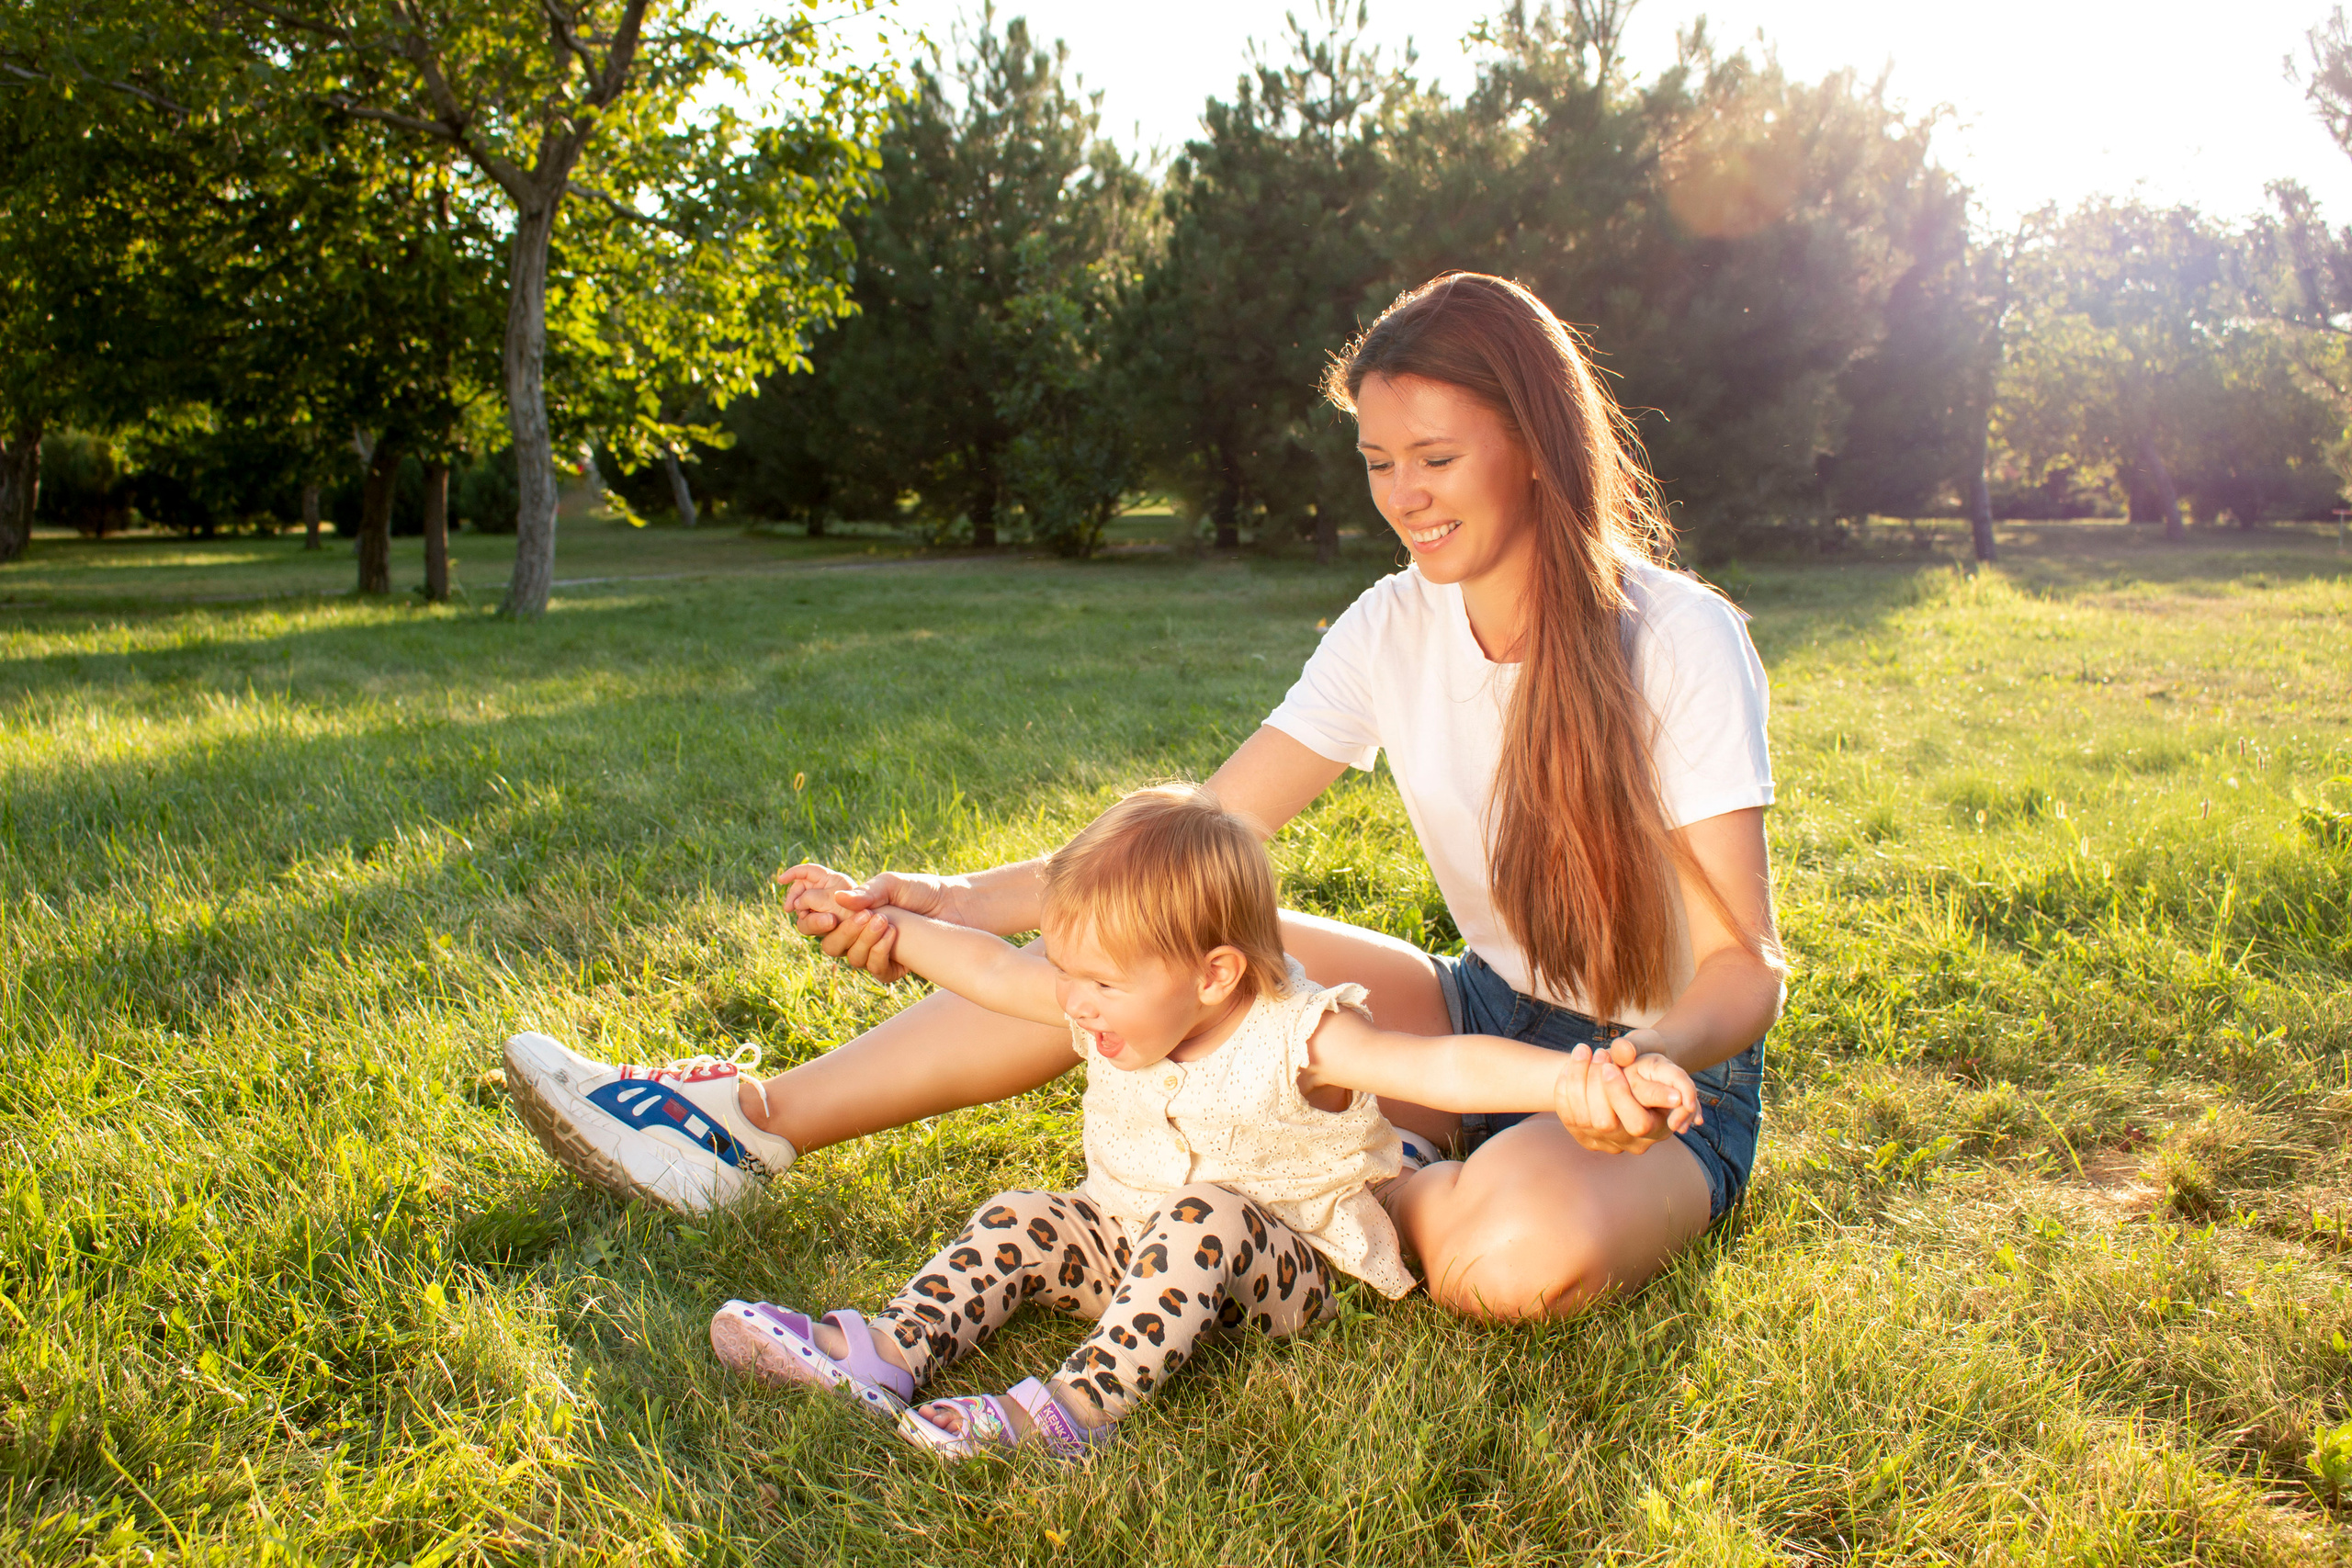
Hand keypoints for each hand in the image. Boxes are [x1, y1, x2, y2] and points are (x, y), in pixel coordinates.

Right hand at [773, 863, 958, 981]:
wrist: (954, 905)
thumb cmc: (921, 890)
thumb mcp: (891, 883)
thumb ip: (866, 892)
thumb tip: (838, 900)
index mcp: (850, 914)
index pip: (818, 922)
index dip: (812, 919)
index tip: (824, 913)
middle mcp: (858, 936)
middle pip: (831, 945)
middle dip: (843, 932)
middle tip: (864, 916)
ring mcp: (874, 953)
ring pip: (852, 958)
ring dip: (864, 941)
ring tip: (884, 920)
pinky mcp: (893, 967)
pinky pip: (876, 969)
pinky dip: (880, 953)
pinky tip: (893, 934)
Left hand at [1549, 1031, 1699, 1154]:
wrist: (1634, 1073)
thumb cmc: (1648, 1060)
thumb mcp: (1650, 1049)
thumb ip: (1639, 1050)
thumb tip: (1622, 1050)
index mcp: (1660, 1127)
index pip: (1639, 1123)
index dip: (1620, 1094)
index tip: (1610, 1066)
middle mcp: (1636, 1143)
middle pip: (1605, 1123)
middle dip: (1595, 1084)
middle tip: (1599, 1052)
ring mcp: (1610, 1144)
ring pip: (1583, 1119)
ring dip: (1577, 1080)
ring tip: (1584, 1051)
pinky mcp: (1588, 1139)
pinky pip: (1568, 1117)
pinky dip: (1564, 1089)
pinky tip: (1570, 1065)